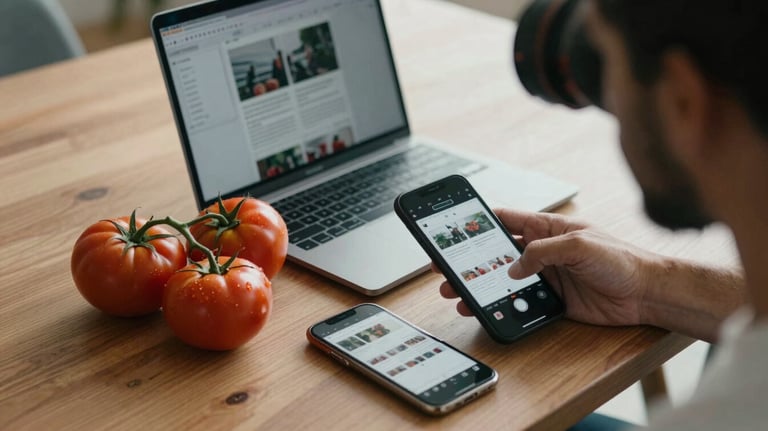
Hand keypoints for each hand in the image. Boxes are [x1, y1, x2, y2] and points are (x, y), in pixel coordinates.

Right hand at [437, 209, 663, 326]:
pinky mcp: (552, 300)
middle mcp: (543, 251)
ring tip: (458, 293)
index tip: (456, 228)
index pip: (507, 220)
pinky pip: (520, 301)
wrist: (646, 294)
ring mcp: (546, 276)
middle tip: (448, 269)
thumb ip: (543, 252)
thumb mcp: (579, 245)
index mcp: (548, 228)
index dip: (481, 223)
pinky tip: (487, 309)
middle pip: (499, 253)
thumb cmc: (622, 259)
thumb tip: (514, 266)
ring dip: (481, 286)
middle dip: (472, 261)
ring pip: (505, 279)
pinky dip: (502, 305)